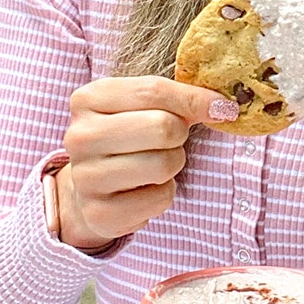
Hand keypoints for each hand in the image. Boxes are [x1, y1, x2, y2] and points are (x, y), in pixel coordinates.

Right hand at [54, 76, 220, 252]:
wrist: (90, 185)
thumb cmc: (127, 135)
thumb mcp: (142, 106)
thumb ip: (178, 98)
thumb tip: (223, 107)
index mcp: (87, 99)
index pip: (153, 90)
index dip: (195, 98)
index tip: (222, 107)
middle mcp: (79, 137)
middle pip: (162, 127)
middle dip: (179, 134)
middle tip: (171, 139)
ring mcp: (86, 177)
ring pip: (164, 164)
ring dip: (173, 163)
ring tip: (155, 162)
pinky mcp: (100, 213)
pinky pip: (160, 198)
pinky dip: (164, 192)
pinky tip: (145, 188)